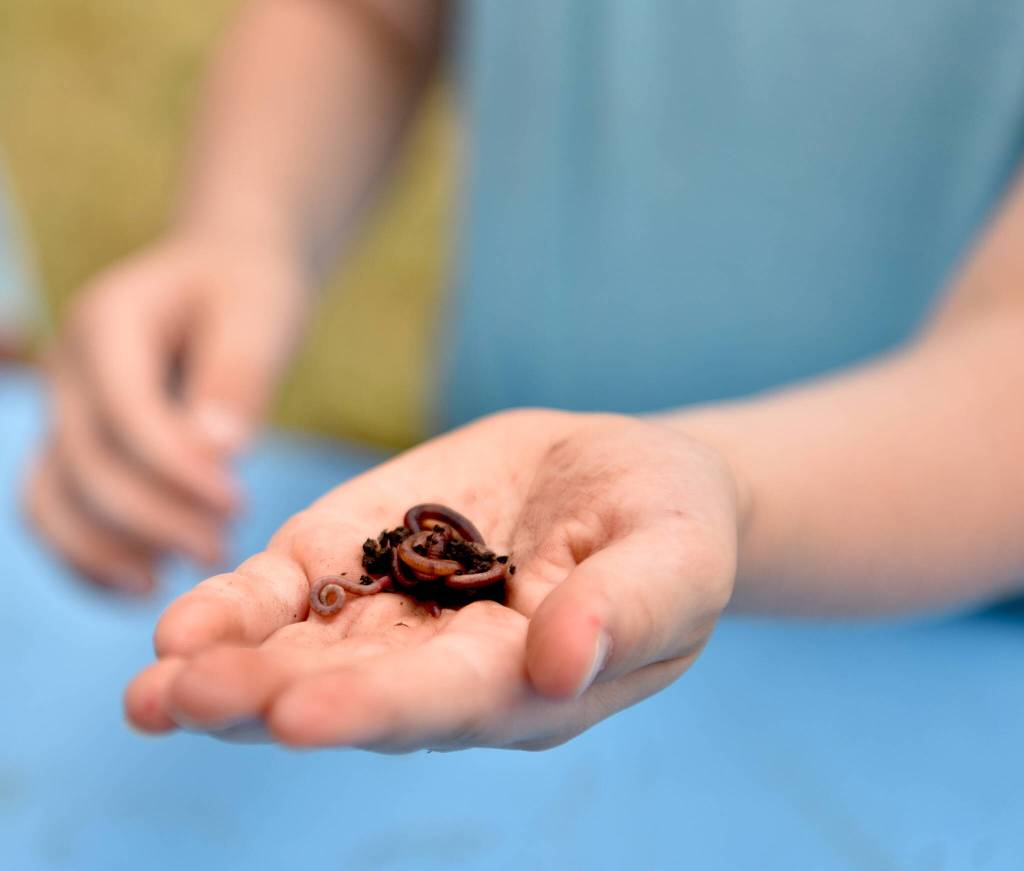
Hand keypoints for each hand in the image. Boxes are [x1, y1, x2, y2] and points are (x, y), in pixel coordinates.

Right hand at [23, 234, 308, 592]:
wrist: (220, 277)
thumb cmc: (245, 292)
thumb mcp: (257, 315)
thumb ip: (236, 376)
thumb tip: (216, 450)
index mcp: (108, 320)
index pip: (125, 409)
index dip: (175, 467)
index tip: (236, 504)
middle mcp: (68, 368)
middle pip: (87, 463)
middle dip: (155, 517)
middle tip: (221, 549)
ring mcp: (62, 409)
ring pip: (52, 497)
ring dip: (110, 550)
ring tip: (176, 576)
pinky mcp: (73, 446)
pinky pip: (55, 511)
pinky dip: (86, 557)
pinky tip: (141, 583)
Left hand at [125, 409, 742, 750]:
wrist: (623, 477)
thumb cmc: (669, 524)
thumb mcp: (676, 555)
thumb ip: (629, 607)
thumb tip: (561, 658)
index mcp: (528, 683)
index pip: (447, 702)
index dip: (376, 707)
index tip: (301, 712)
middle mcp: (448, 668)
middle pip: (350, 692)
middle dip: (267, 698)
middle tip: (185, 698)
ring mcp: (398, 615)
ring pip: (303, 652)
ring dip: (228, 668)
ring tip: (157, 682)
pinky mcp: (363, 553)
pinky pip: (293, 591)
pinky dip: (238, 606)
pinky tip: (182, 626)